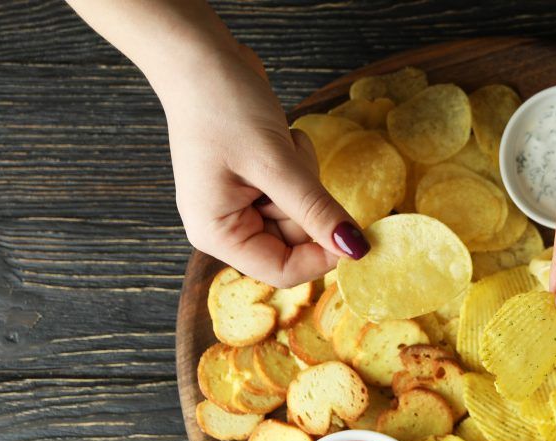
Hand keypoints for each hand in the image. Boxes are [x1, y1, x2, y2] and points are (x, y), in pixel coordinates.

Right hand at [160, 45, 367, 286]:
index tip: (354, 234)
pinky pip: (296, 192)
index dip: (322, 257)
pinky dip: (300, 167)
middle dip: (309, 206)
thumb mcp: (276, 163)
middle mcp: (226, 226)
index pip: (282, 271)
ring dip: (306, 181)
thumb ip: (317, 210)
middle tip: (296, 164)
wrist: (200, 54)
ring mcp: (240, 204)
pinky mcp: (256, 182)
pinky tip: (279, 138)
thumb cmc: (223, 106)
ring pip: (300, 215)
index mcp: (217, 233)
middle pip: (294, 243)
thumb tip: (355, 250)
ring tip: (282, 144)